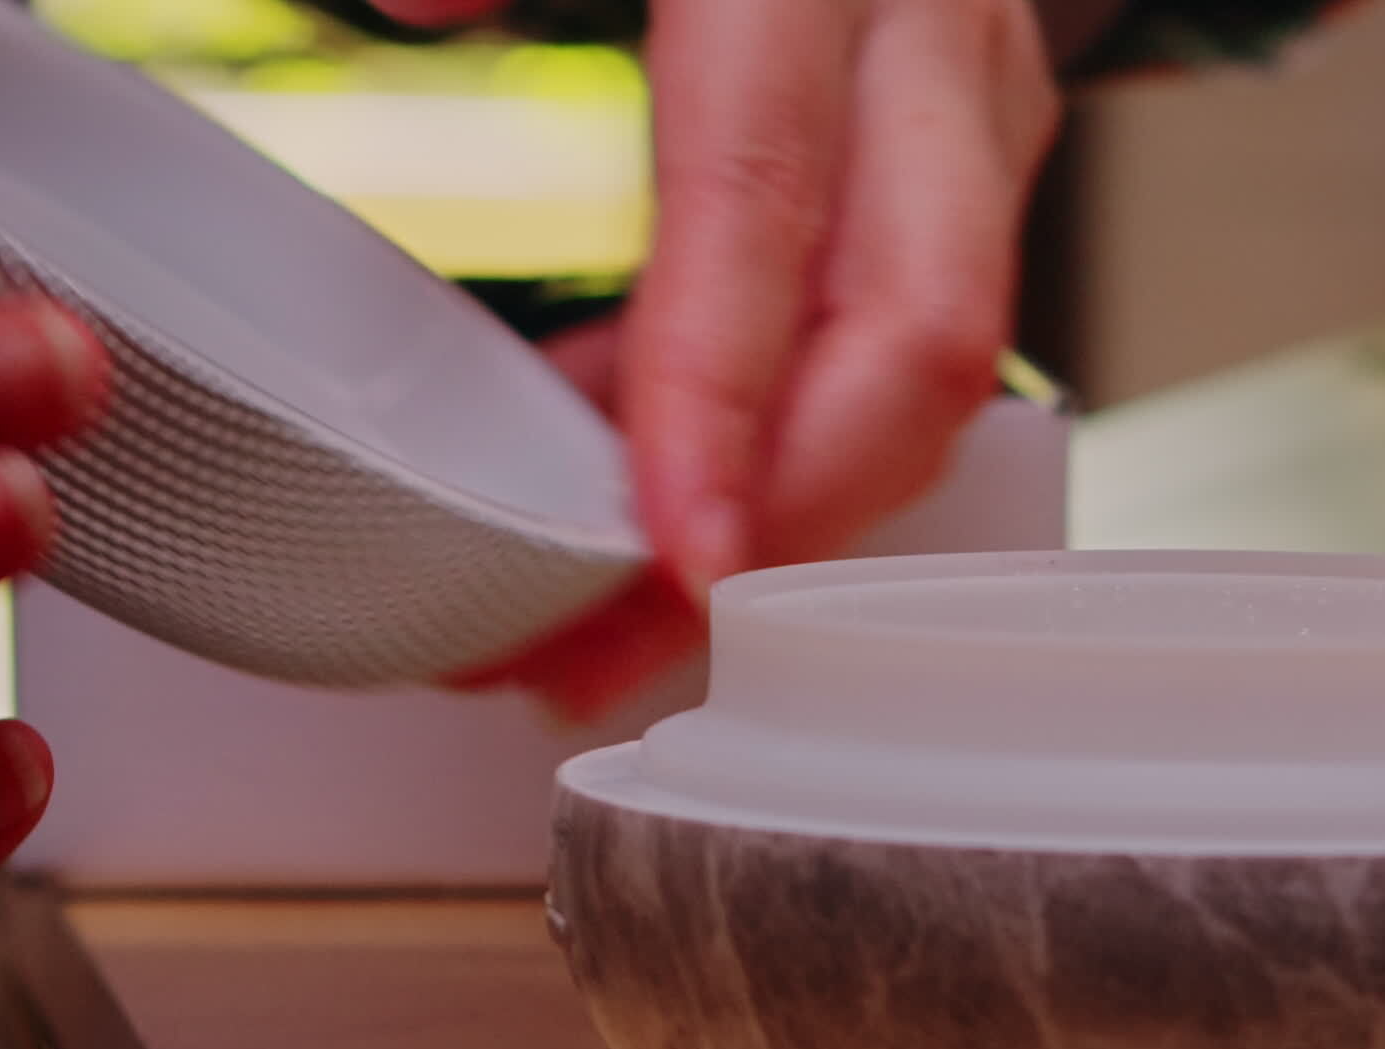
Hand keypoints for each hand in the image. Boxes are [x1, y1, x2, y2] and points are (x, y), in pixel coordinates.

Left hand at [381, 0, 1059, 714]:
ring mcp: (976, 122)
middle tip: (610, 648)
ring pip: (929, 379)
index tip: (666, 554)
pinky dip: (780, 448)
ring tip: (592, 622)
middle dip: (780, 529)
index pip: (774, 210)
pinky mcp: (971, 171)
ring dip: (778, 521)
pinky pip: (890, 350)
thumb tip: (408, 0)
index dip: (723, 399)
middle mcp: (934, 53)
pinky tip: (646, 505)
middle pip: (919, 345)